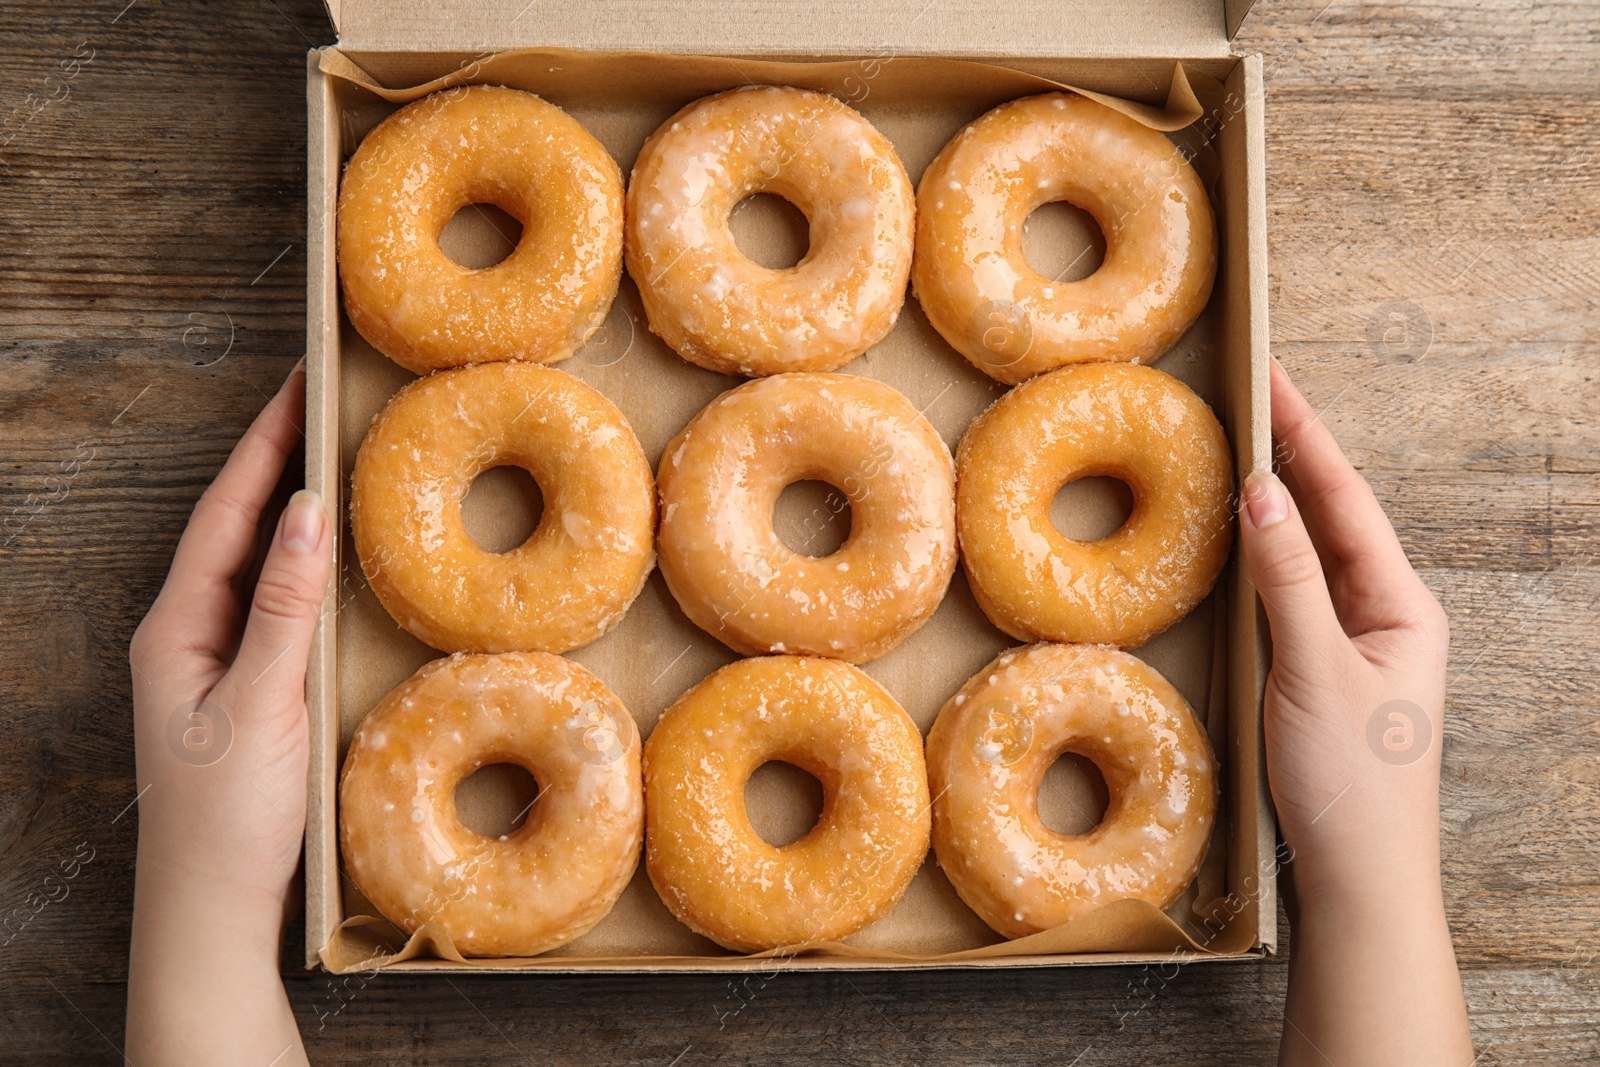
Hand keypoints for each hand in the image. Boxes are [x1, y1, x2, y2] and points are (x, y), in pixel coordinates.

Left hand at [127, 363, 326, 1064]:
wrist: (212, 909)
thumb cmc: (226, 816)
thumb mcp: (259, 703)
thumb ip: (283, 607)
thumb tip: (305, 512)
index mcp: (175, 629)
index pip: (224, 516)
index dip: (262, 446)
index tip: (299, 386)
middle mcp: (186, 637)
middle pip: (233, 529)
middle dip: (273, 463)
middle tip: (321, 406)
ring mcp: (212, 666)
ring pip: (252, 567)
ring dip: (287, 512)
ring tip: (332, 461)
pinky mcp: (243, 694)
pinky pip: (272, 607)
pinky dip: (302, 570)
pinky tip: (333, 563)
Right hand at [1240, 358, 1470, 1063]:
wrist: (1359, 881)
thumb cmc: (1352, 785)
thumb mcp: (1315, 670)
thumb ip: (1288, 579)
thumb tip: (1262, 492)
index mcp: (1401, 607)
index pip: (1346, 500)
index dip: (1305, 435)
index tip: (1271, 378)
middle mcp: (1384, 617)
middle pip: (1333, 516)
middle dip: (1293, 453)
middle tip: (1250, 394)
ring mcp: (1354, 646)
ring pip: (1310, 554)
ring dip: (1277, 500)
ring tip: (1240, 444)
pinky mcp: (1321, 675)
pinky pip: (1292, 595)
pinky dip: (1262, 556)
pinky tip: (1237, 540)